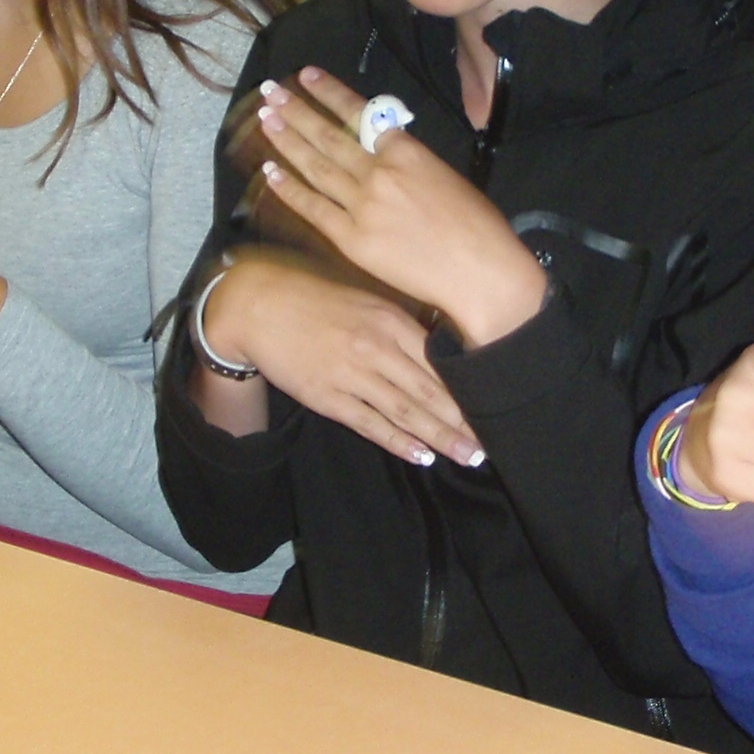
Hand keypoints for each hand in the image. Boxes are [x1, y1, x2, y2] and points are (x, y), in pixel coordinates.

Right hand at [200, 247, 482, 467]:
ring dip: (440, 437)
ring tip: (468, 457)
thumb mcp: (366, 298)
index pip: (441, 361)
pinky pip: (370, 424)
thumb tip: (441, 344)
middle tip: (492, 445)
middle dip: (464, 421)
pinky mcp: (328, 396)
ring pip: (406, 411)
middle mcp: (376, 348)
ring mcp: (352, 374)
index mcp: (390, 320)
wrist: (257, 305)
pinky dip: (398, 441)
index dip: (470, 389)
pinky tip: (421, 456)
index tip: (497, 406)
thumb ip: (402, 322)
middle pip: (430, 391)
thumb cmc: (314, 297)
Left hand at [253, 68, 548, 347]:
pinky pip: (314, 209)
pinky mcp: (352, 239)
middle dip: (296, 111)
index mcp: (406, 151)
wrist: (479, 272)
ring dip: (287, 141)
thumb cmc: (476, 226)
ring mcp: (362, 206)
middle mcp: (378, 172)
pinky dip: (290, 190)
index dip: (329, 92)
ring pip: (315, 167)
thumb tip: (382, 149)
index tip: (306, 76)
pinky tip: (270, 172)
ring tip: (265, 120)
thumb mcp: (446, 175)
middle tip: (270, 92)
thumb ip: (409, 159)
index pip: (359, 113)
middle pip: (328, 135)